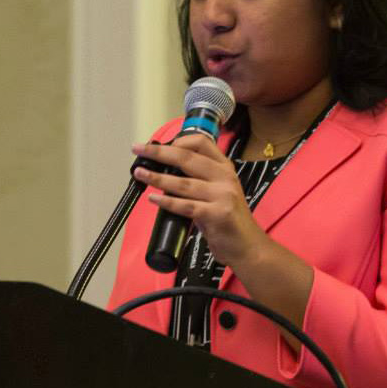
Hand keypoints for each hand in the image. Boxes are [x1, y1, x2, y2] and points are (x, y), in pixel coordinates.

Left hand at [131, 134, 267, 267]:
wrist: (248, 246)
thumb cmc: (227, 220)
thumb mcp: (217, 192)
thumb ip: (197, 180)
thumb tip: (163, 171)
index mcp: (224, 167)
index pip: (202, 142)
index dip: (178, 140)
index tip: (158, 144)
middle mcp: (225, 177)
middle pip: (187, 158)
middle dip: (159, 153)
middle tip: (138, 150)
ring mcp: (223, 195)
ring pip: (183, 183)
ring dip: (157, 177)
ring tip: (140, 174)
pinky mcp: (217, 214)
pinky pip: (186, 206)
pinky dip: (168, 202)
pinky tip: (153, 199)